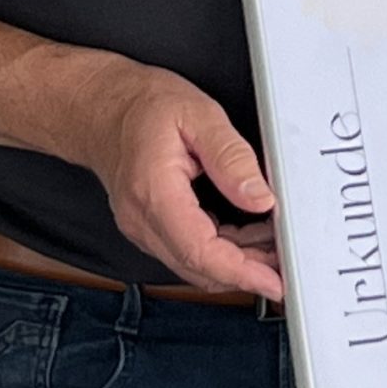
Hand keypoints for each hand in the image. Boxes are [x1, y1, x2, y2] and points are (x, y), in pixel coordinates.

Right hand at [71, 61, 284, 297]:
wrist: (100, 108)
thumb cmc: (143, 106)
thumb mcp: (199, 115)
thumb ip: (232, 157)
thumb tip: (261, 198)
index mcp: (154, 193)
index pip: (199, 251)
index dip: (241, 272)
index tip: (273, 280)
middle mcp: (142, 219)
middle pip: (200, 268)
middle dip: (247, 271)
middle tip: (286, 258)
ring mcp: (142, 228)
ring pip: (195, 265)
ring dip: (237, 262)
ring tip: (273, 242)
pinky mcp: (149, 227)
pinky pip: (188, 252)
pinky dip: (222, 250)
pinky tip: (248, 234)